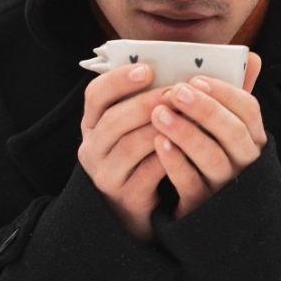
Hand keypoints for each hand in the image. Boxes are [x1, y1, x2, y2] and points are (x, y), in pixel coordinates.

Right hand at [78, 62, 174, 243]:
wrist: (131, 211)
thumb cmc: (141, 158)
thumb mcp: (133, 129)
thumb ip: (149, 100)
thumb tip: (184, 69)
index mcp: (92, 125)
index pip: (95, 95)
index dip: (118, 80)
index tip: (146, 69)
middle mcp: (92, 149)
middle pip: (114, 120)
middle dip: (146, 102)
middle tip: (175, 92)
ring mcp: (106, 175)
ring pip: (130, 146)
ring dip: (160, 128)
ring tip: (186, 116)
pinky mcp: (126, 197)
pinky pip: (148, 173)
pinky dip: (169, 157)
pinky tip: (188, 146)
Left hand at [151, 52, 265, 218]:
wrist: (203, 210)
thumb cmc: (212, 152)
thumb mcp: (225, 126)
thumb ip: (231, 96)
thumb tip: (251, 56)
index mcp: (252, 138)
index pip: (249, 110)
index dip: (224, 92)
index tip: (196, 78)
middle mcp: (244, 162)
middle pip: (233, 133)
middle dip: (204, 109)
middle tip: (176, 91)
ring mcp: (224, 185)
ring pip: (212, 158)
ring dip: (186, 133)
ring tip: (159, 114)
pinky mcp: (202, 204)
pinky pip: (191, 183)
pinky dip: (175, 162)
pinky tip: (159, 143)